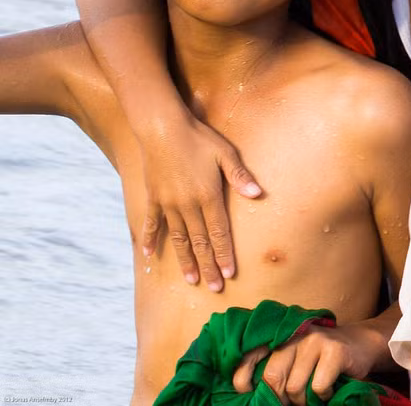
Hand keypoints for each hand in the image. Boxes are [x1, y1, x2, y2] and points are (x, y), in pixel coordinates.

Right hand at [139, 111, 260, 290]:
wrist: (162, 127)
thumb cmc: (199, 138)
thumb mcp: (225, 153)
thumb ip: (240, 176)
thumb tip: (258, 193)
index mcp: (208, 196)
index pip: (219, 232)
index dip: (225, 254)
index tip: (229, 274)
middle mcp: (188, 205)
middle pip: (200, 242)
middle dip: (208, 266)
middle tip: (213, 288)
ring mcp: (168, 203)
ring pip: (178, 239)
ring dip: (185, 261)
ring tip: (190, 280)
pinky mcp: (153, 198)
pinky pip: (151, 224)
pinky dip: (149, 240)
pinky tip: (148, 256)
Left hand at [232, 322, 378, 404]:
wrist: (363, 343)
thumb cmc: (322, 357)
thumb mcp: (296, 356)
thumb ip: (276, 366)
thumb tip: (251, 394)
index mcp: (281, 334)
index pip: (250, 354)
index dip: (243, 378)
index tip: (247, 392)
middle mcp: (296, 334)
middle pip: (272, 377)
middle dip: (279, 398)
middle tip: (290, 402)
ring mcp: (316, 340)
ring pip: (295, 386)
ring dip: (302, 401)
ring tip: (311, 396)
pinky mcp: (335, 351)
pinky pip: (317, 387)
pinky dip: (322, 396)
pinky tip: (329, 389)